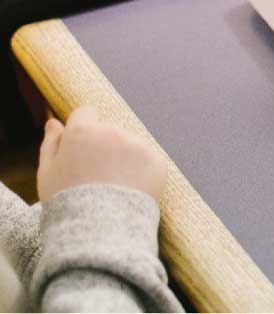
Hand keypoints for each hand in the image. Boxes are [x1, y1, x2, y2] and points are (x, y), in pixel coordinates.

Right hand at [36, 106, 166, 203]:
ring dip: (123, 161)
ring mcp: (138, 146)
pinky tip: (128, 193)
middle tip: (95, 178)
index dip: (82, 130)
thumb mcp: (48, 172)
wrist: (100, 229)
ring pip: (130, 147)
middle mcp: (113, 132)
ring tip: (111, 189)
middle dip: (103, 148)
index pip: (86, 113)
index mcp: (83, 130)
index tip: (82, 148)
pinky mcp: (157, 162)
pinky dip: (140, 175)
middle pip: (109, 132)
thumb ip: (51, 143)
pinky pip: (147, 163)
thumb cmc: (66, 201)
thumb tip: (54, 121)